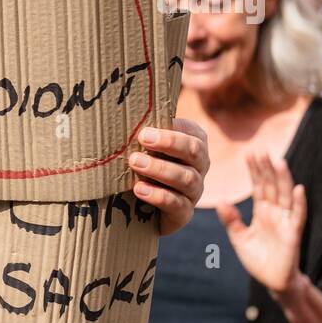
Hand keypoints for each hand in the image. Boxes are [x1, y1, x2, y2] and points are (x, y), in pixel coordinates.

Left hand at [127, 118, 208, 235]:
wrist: (139, 209)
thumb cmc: (141, 167)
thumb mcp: (144, 147)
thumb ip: (143, 132)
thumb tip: (122, 108)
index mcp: (193, 146)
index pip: (193, 133)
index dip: (173, 130)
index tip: (146, 129)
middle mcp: (199, 167)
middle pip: (194, 151)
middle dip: (169, 143)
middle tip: (142, 139)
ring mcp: (194, 192)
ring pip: (186, 178)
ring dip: (160, 168)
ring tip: (135, 162)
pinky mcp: (183, 214)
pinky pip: (177, 204)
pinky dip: (158, 195)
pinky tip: (139, 189)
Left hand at [216, 152, 304, 294]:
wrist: (273, 282)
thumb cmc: (258, 259)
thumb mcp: (240, 238)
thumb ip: (232, 220)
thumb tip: (221, 201)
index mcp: (262, 212)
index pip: (258, 187)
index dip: (255, 171)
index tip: (249, 154)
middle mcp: (275, 213)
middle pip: (271, 186)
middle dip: (266, 169)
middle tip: (261, 150)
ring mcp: (285, 222)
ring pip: (284, 196)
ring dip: (283, 179)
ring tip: (279, 161)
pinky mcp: (293, 234)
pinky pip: (298, 216)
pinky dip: (299, 203)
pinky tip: (298, 189)